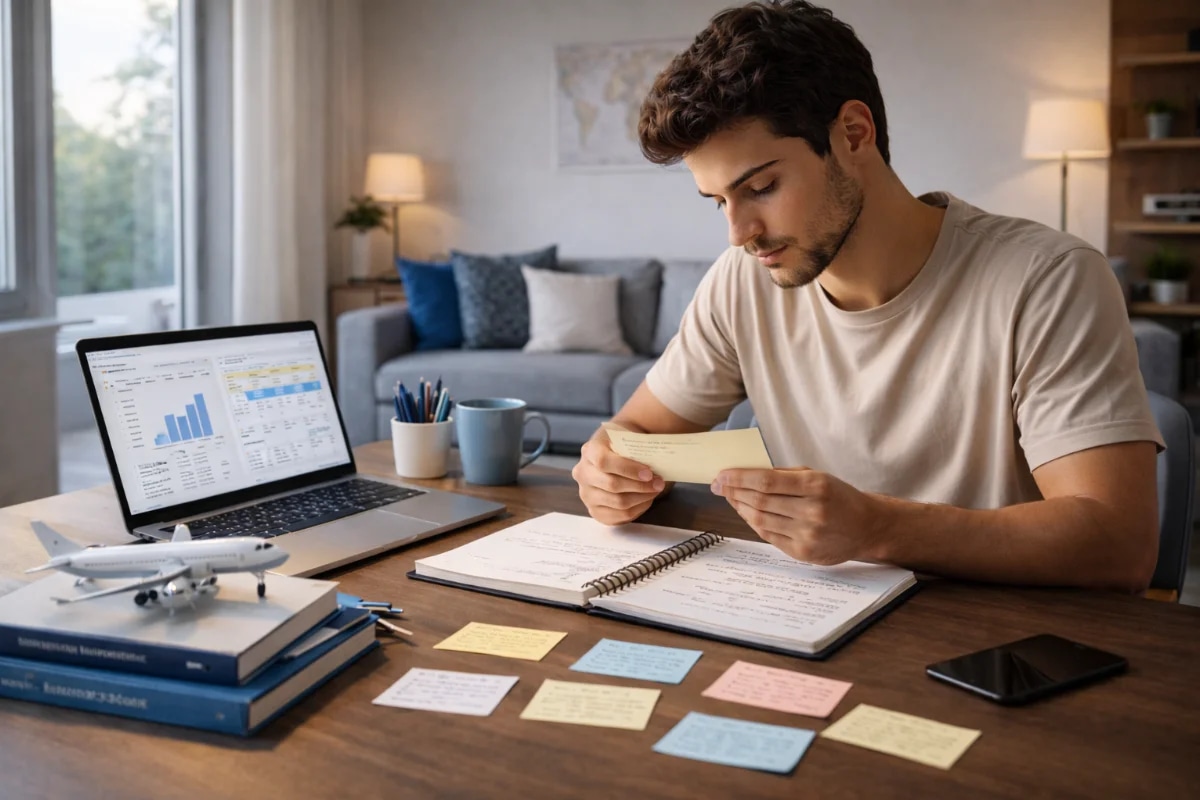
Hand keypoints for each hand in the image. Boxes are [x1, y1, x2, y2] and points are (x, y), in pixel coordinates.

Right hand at [573, 428, 665, 524]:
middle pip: (612, 485)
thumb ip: (637, 448)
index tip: (649, 473)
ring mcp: (586, 494)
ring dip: (642, 498)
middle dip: (640, 486)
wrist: (614, 451)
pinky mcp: (595, 511)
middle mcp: (583, 473)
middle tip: (659, 483)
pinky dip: (637, 509)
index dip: (628, 469)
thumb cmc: (624, 444)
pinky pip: (619, 516)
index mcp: (589, 451)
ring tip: (655, 490)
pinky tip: (646, 500)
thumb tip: (659, 464)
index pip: (604, 462)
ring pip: (617, 503)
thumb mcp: (627, 437)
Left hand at [711, 468, 885, 564]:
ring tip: (730, 497)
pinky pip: (768, 536)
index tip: (721, 475)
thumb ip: (785, 475)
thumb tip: (747, 474)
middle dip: (733, 491)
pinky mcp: (803, 552)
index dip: (739, 478)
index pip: (766, 481)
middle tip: (718, 485)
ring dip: (740, 507)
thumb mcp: (818, 476)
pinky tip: (746, 513)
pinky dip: (753, 523)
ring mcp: (807, 534)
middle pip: (760, 501)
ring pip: (760, 520)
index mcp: (816, 486)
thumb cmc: (839, 497)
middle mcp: (812, 511)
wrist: (867, 527)